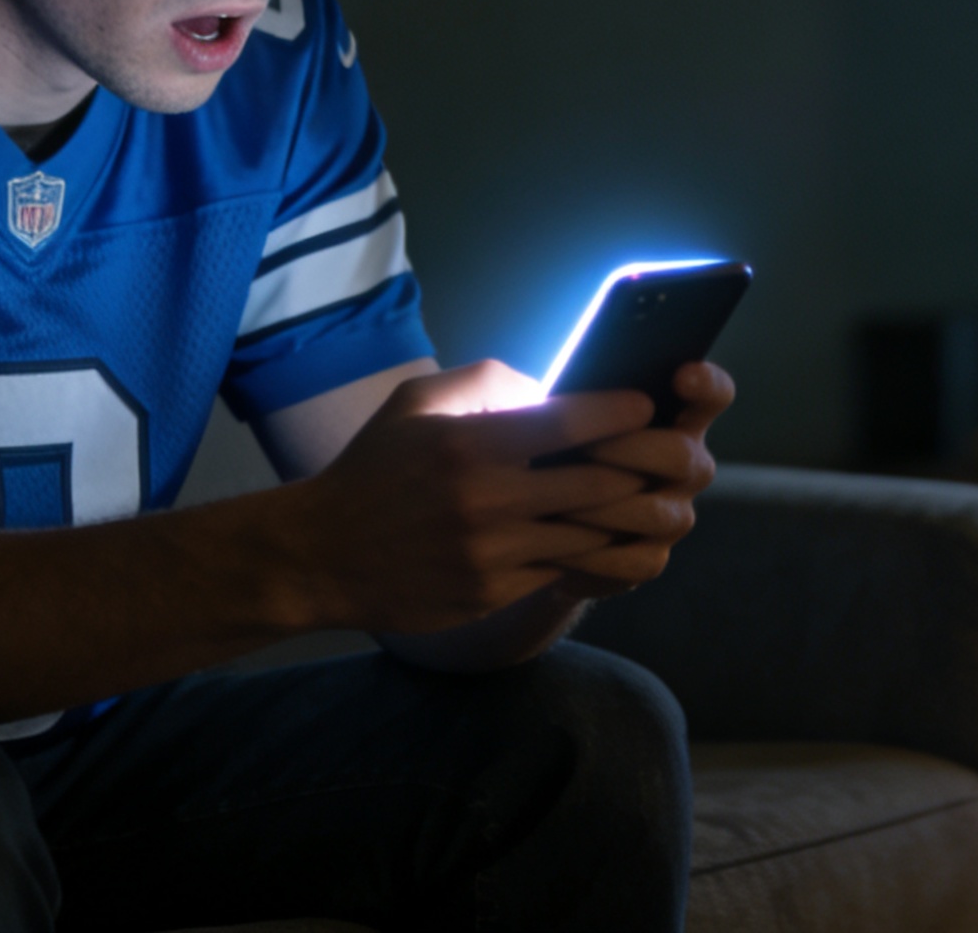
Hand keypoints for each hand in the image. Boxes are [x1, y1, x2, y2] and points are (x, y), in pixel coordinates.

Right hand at [285, 361, 657, 634]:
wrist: (322, 556)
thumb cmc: (375, 468)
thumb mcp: (415, 402)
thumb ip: (485, 382)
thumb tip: (550, 388)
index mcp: (472, 443)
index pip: (574, 421)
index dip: (621, 410)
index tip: (643, 407)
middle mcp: (489, 500)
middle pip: (602, 484)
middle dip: (637, 468)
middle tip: (654, 456)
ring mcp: (494, 554)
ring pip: (592, 536)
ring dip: (620, 517)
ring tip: (639, 499)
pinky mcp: (493, 594)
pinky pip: (562, 571)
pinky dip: (586, 553)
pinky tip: (597, 536)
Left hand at [547, 361, 734, 597]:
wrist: (533, 527)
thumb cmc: (549, 448)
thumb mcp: (551, 411)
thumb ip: (559, 392)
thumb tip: (536, 381)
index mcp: (673, 418)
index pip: (711, 396)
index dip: (707, 385)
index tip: (682, 375)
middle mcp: (685, 465)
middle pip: (684, 456)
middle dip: (633, 451)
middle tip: (583, 449)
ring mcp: (672, 514)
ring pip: (657, 514)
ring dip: (605, 507)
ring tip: (555, 503)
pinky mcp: (649, 559)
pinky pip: (633, 562)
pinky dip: (591, 554)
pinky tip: (555, 546)